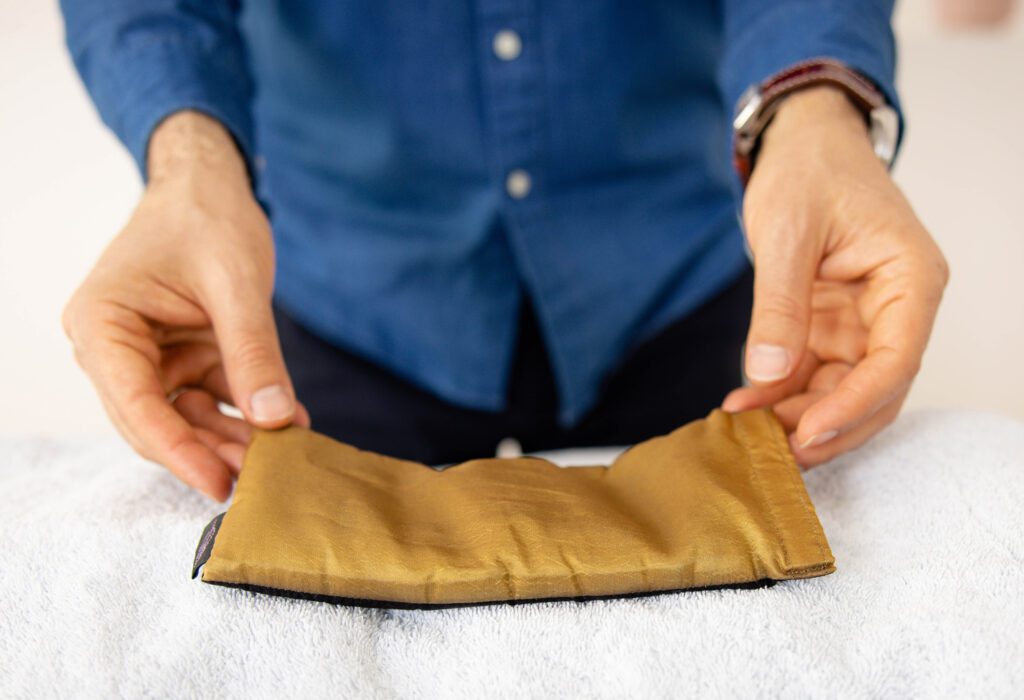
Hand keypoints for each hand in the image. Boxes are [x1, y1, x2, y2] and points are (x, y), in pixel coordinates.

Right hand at [62, 111, 308, 500]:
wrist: (211, 185)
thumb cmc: (207, 217)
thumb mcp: (235, 283)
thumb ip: (253, 351)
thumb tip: (275, 419)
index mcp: (102, 324)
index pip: (135, 405)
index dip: (179, 451)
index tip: (221, 483)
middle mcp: (114, 347)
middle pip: (156, 421)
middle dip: (211, 449)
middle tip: (264, 474)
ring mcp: (149, 356)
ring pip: (186, 417)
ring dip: (233, 436)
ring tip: (283, 450)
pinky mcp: (182, 356)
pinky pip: (211, 397)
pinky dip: (246, 411)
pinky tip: (288, 422)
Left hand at [722, 87, 948, 467]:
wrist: (801, 144)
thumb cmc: (809, 170)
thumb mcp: (787, 232)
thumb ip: (780, 304)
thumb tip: (768, 372)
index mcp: (909, 280)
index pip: (896, 360)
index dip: (855, 406)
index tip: (808, 435)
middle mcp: (896, 308)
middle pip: (874, 390)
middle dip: (827, 426)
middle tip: (773, 453)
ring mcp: (863, 322)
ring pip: (843, 391)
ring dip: (799, 416)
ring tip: (747, 432)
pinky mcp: (831, 326)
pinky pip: (813, 373)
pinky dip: (782, 394)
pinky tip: (744, 405)